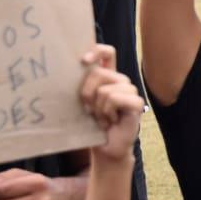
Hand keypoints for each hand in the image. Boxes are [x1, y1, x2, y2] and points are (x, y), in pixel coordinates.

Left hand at [78, 45, 144, 162]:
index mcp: (108, 77)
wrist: (105, 149)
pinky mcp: (136, 103)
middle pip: (99, 72)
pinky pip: (115, 99)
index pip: (107, 52)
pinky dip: (108, 113)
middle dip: (87, 94)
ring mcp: (130, 92)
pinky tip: (112, 121)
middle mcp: (120, 81)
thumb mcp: (81, 104)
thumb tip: (64, 75)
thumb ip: (80, 88)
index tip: (83, 60)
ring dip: (98, 109)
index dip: (97, 50)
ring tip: (103, 118)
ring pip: (106, 90)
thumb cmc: (91, 126)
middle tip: (90, 110)